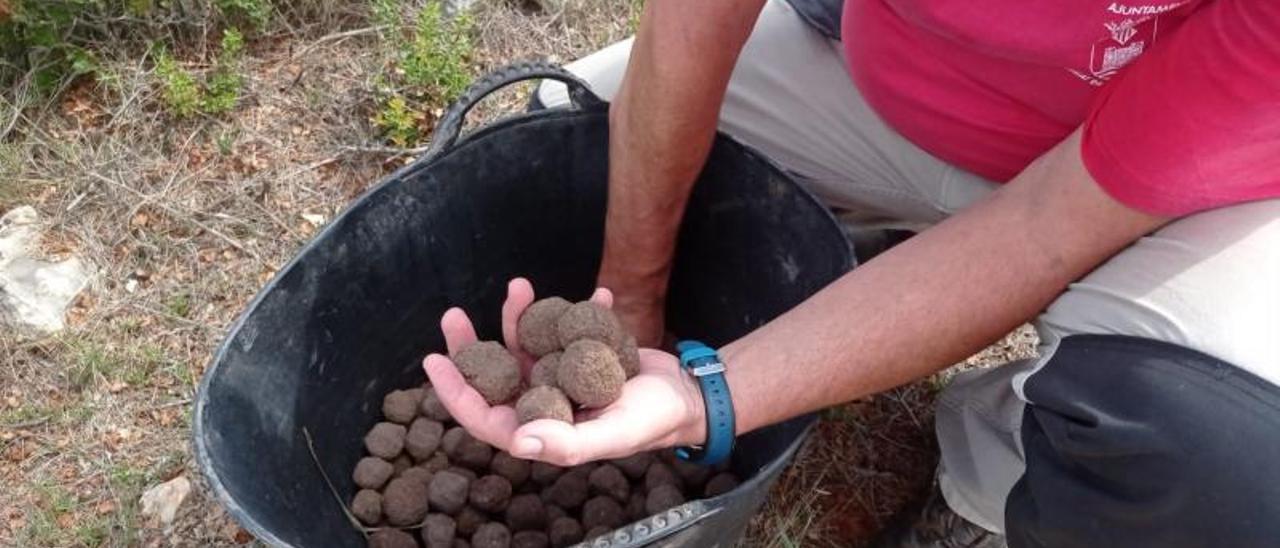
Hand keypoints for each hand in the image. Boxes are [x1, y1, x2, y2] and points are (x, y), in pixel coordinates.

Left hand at [422, 278, 705, 465]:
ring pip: (521, 345)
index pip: (484, 415)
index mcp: (541, 430)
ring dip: (517, 316)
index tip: (433, 359)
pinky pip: (559, 329)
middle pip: (493, 375)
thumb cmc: (652, 421)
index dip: (455, 390)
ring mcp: (557, 377)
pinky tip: (597, 295)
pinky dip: (571, 309)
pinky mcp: (576, 354)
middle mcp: (542, 403)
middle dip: (470, 345)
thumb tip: (517, 443)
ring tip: (522, 285)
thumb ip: (568, 443)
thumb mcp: (614, 433)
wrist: (686, 396)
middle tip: (454, 313)